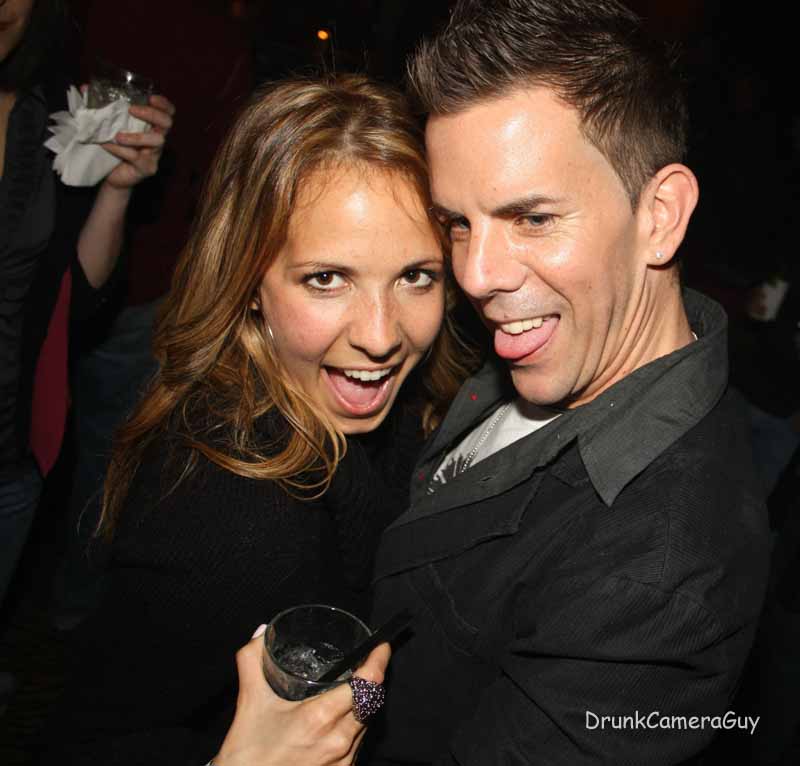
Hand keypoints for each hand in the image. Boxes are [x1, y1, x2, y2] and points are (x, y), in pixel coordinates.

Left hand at [100, 94, 175, 189]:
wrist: (112, 176)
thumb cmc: (113, 148)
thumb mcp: (108, 126)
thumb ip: (100, 108)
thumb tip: (84, 88)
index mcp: (151, 127)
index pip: (167, 113)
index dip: (164, 104)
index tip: (151, 97)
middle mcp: (156, 139)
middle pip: (167, 123)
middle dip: (151, 114)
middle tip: (132, 110)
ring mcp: (154, 155)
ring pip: (157, 141)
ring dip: (136, 136)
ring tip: (118, 136)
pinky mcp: (147, 168)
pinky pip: (136, 156)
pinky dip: (119, 149)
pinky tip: (107, 146)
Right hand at [214, 627, 390, 765]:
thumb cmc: (248, 755)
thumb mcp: (249, 703)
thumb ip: (253, 661)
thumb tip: (262, 633)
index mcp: (320, 718)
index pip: (366, 684)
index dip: (379, 662)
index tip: (382, 646)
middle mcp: (338, 741)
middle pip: (372, 702)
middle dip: (372, 679)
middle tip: (367, 661)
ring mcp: (342, 761)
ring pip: (366, 723)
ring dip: (364, 703)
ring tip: (353, 687)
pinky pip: (357, 743)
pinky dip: (355, 725)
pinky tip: (340, 719)